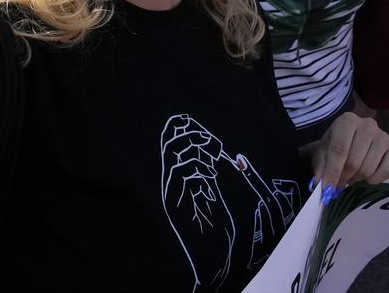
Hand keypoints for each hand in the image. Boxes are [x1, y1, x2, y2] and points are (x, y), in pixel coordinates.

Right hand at [159, 114, 233, 289]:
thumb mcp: (214, 196)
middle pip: (169, 145)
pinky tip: (211, 174)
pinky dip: (197, 167)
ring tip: (214, 155)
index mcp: (178, 182)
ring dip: (196, 148)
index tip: (198, 124)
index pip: (171, 145)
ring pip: (174, 155)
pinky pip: (181, 174)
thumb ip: (210, 176)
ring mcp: (171, 194)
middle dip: (190, 134)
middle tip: (211, 138)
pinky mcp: (175, 204)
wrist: (210, 263)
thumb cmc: (215, 232)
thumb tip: (219, 152)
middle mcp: (170, 185)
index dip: (182, 129)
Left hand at [308, 113, 388, 188]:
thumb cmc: (334, 145)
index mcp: (347, 120)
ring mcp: (383, 136)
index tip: (327, 189)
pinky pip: (386, 171)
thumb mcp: (322, 153)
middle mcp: (368, 124)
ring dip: (357, 179)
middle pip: (354, 161)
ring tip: (350, 177)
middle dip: (344, 177)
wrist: (350, 140)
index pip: (339, 149)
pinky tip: (367, 177)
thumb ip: (321, 168)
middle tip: (338, 183)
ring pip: (368, 168)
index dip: (332, 172)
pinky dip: (375, 180)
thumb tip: (322, 186)